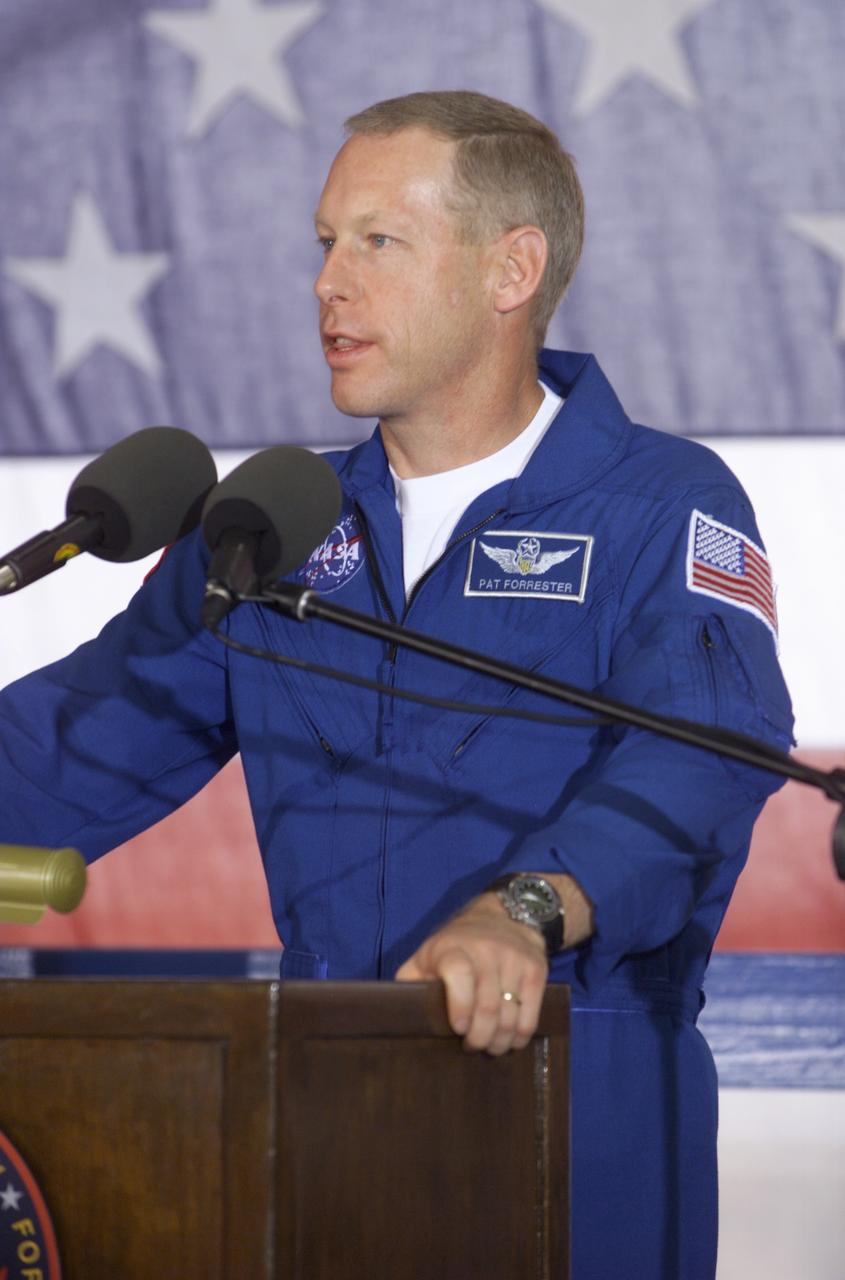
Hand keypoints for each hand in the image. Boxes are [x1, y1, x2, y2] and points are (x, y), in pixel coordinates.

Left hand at [395, 894, 547, 1054]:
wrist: (504, 916)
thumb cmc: (456, 945)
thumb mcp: (427, 954)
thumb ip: (411, 980)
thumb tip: (396, 1012)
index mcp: (453, 948)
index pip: (459, 973)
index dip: (459, 1005)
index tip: (458, 1028)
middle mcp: (486, 951)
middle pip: (488, 1005)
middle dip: (480, 1037)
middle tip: (472, 1046)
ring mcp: (514, 960)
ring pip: (510, 1015)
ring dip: (500, 1041)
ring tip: (490, 1047)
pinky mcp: (536, 969)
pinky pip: (531, 1014)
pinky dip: (521, 1035)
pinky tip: (511, 1040)